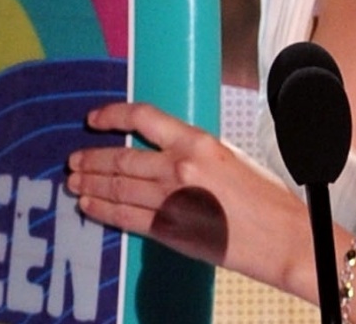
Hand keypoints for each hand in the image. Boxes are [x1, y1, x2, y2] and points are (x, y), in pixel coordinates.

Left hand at [67, 102, 314, 299]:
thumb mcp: (230, 157)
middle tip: (73, 161)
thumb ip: (193, 152)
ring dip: (90, 185)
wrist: (282, 239)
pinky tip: (89, 207)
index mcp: (197, 142)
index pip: (142, 119)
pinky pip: (125, 218)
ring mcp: (171, 201)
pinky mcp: (169, 231)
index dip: (112, 116)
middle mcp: (179, 168)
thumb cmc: (265, 198)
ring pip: (117, 188)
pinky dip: (103, 211)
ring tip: (74, 183)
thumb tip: (163, 151)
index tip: (94, 119)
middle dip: (91, 159)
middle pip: (120, 159)